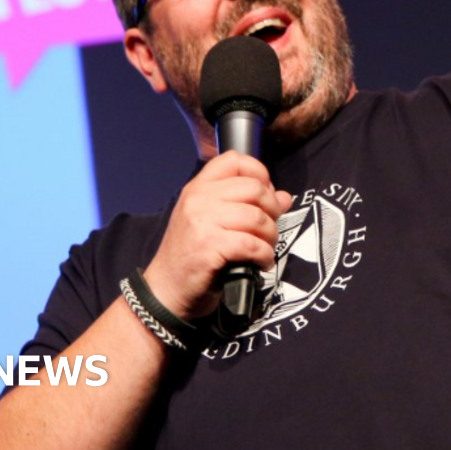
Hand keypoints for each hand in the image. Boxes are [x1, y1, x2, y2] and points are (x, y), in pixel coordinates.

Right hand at [142, 151, 291, 319]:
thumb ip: (246, 205)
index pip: (234, 160)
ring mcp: (202, 221)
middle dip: (272, 210)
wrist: (166, 290)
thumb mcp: (214, 222)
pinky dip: (264, 255)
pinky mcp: (209, 246)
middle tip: (269, 229)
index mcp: (198, 188)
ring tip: (265, 248)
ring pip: (257, 217)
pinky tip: (261, 262)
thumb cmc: (192, 256)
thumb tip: (284, 197)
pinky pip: (252, 244)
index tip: (266, 194)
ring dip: (270, 236)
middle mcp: (198, 199)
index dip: (259, 173)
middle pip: (254, 188)